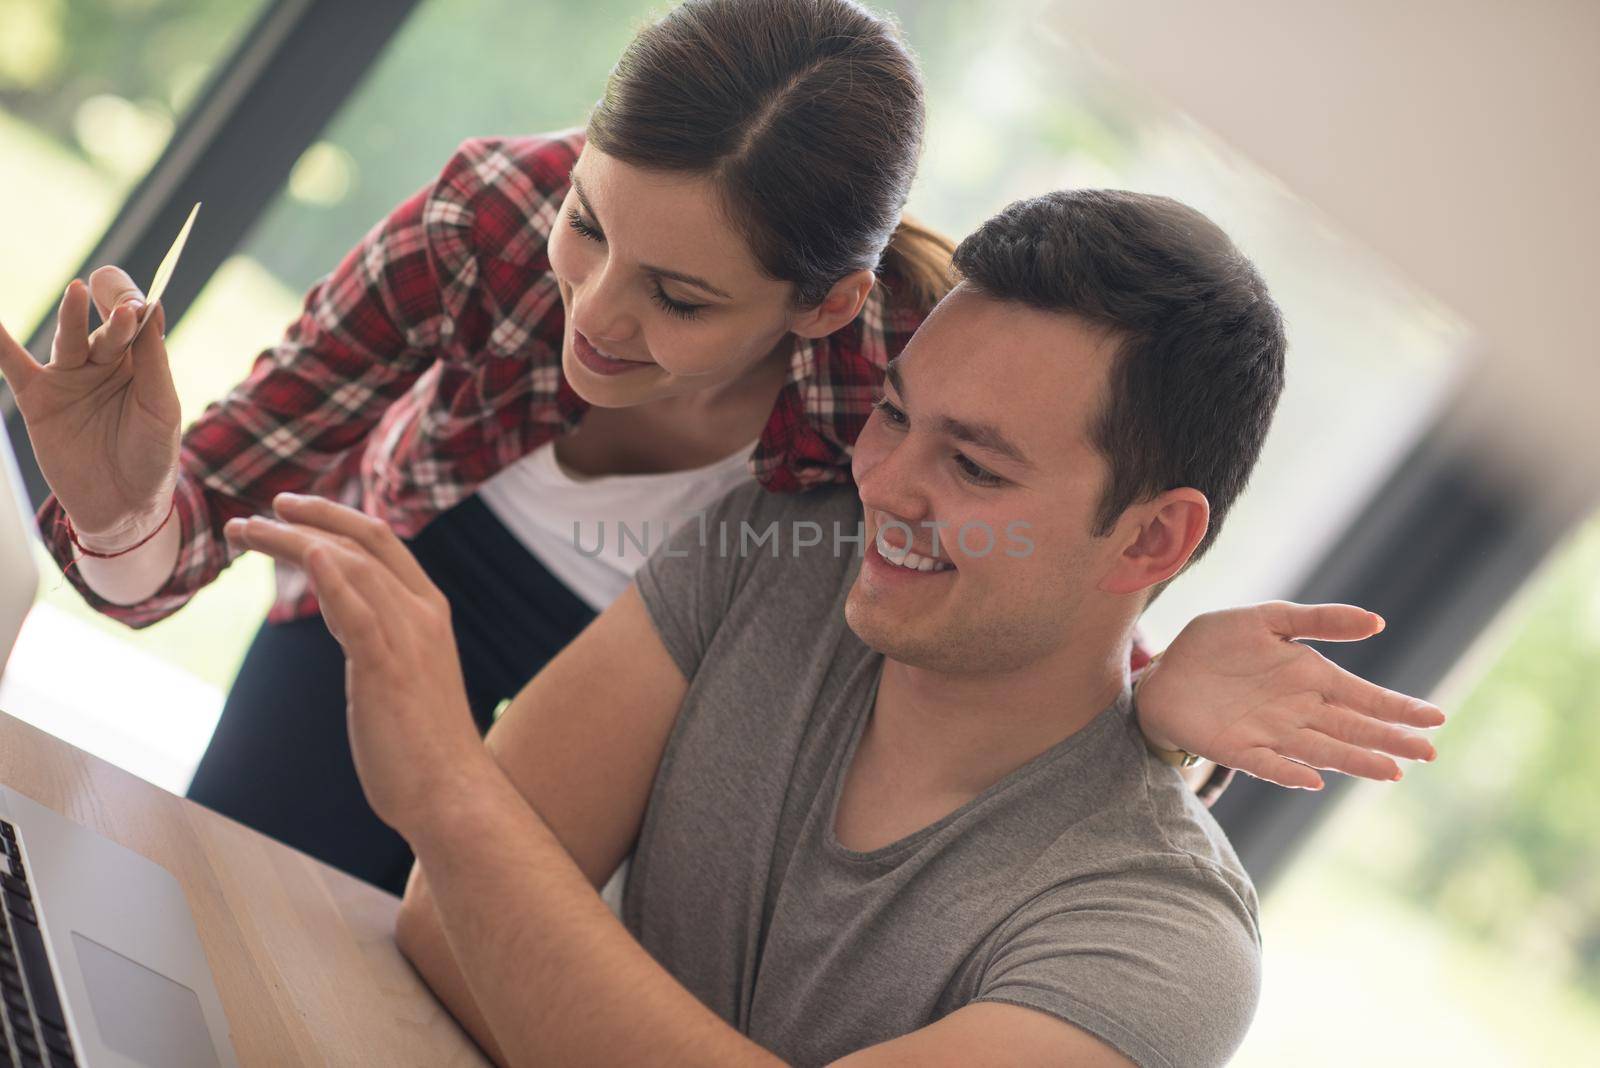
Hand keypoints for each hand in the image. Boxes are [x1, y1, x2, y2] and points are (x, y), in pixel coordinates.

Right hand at [0, 269, 179, 548]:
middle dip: (113, 308)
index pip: (137, 319)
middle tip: (121, 303)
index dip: (137, 306)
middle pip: (105, 325)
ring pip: (68, 339)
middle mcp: (103, 363)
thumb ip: (154, 362)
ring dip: (72, 315)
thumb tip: (152, 309)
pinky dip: (0, 343)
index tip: (140, 306)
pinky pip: (13, 365)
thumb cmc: (151, 455)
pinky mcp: (39, 398)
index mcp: (139, 362)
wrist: (122, 506)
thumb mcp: (162, 408)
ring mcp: (69, 378)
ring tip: (77, 291)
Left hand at [222, 493, 489, 835]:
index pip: (382, 542)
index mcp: (429, 612)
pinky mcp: (387, 672)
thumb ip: (380, 637)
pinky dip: (333, 579)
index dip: (335, 517)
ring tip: (245, 532)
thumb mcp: (404, 674)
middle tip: (256, 515)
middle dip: (307, 518)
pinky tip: (305, 553)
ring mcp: (408, 641)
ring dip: (293, 542)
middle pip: (363, 544)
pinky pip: (359, 615)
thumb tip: (349, 619)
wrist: (451, 792)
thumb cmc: (424, 745)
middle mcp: (422, 615)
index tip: (289, 509)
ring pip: (351, 568)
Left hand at [1135, 602, 1445, 789]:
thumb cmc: (1218, 644)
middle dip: (1391, 741)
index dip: (1398, 708)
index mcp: (1311, 679)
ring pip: (1322, 752)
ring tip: (1390, 772)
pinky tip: (1312, 780)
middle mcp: (1299, 712)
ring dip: (1354, 762)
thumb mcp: (1268, 619)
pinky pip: (1269, 765)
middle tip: (1429, 753)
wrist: (1165, 671)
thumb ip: (1319, 621)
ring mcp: (1271, 734)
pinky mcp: (1238, 749)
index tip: (1436, 718)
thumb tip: (1378, 622)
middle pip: (1353, 729)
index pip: (1364, 697)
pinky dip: (1289, 773)